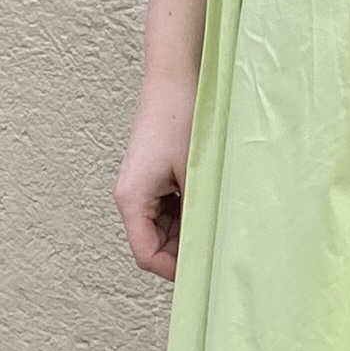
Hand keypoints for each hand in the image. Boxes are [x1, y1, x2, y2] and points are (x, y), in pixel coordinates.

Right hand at [114, 77, 196, 278]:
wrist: (175, 80)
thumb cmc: (182, 121)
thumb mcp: (195, 175)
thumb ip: (197, 216)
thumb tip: (211, 249)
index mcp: (131, 200)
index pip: (147, 255)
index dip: (175, 270)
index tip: (206, 270)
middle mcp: (130, 197)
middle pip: (155, 245)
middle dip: (185, 250)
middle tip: (219, 247)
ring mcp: (141, 188)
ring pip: (164, 229)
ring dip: (189, 230)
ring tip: (216, 219)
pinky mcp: (153, 179)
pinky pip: (169, 210)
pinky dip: (188, 213)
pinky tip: (209, 201)